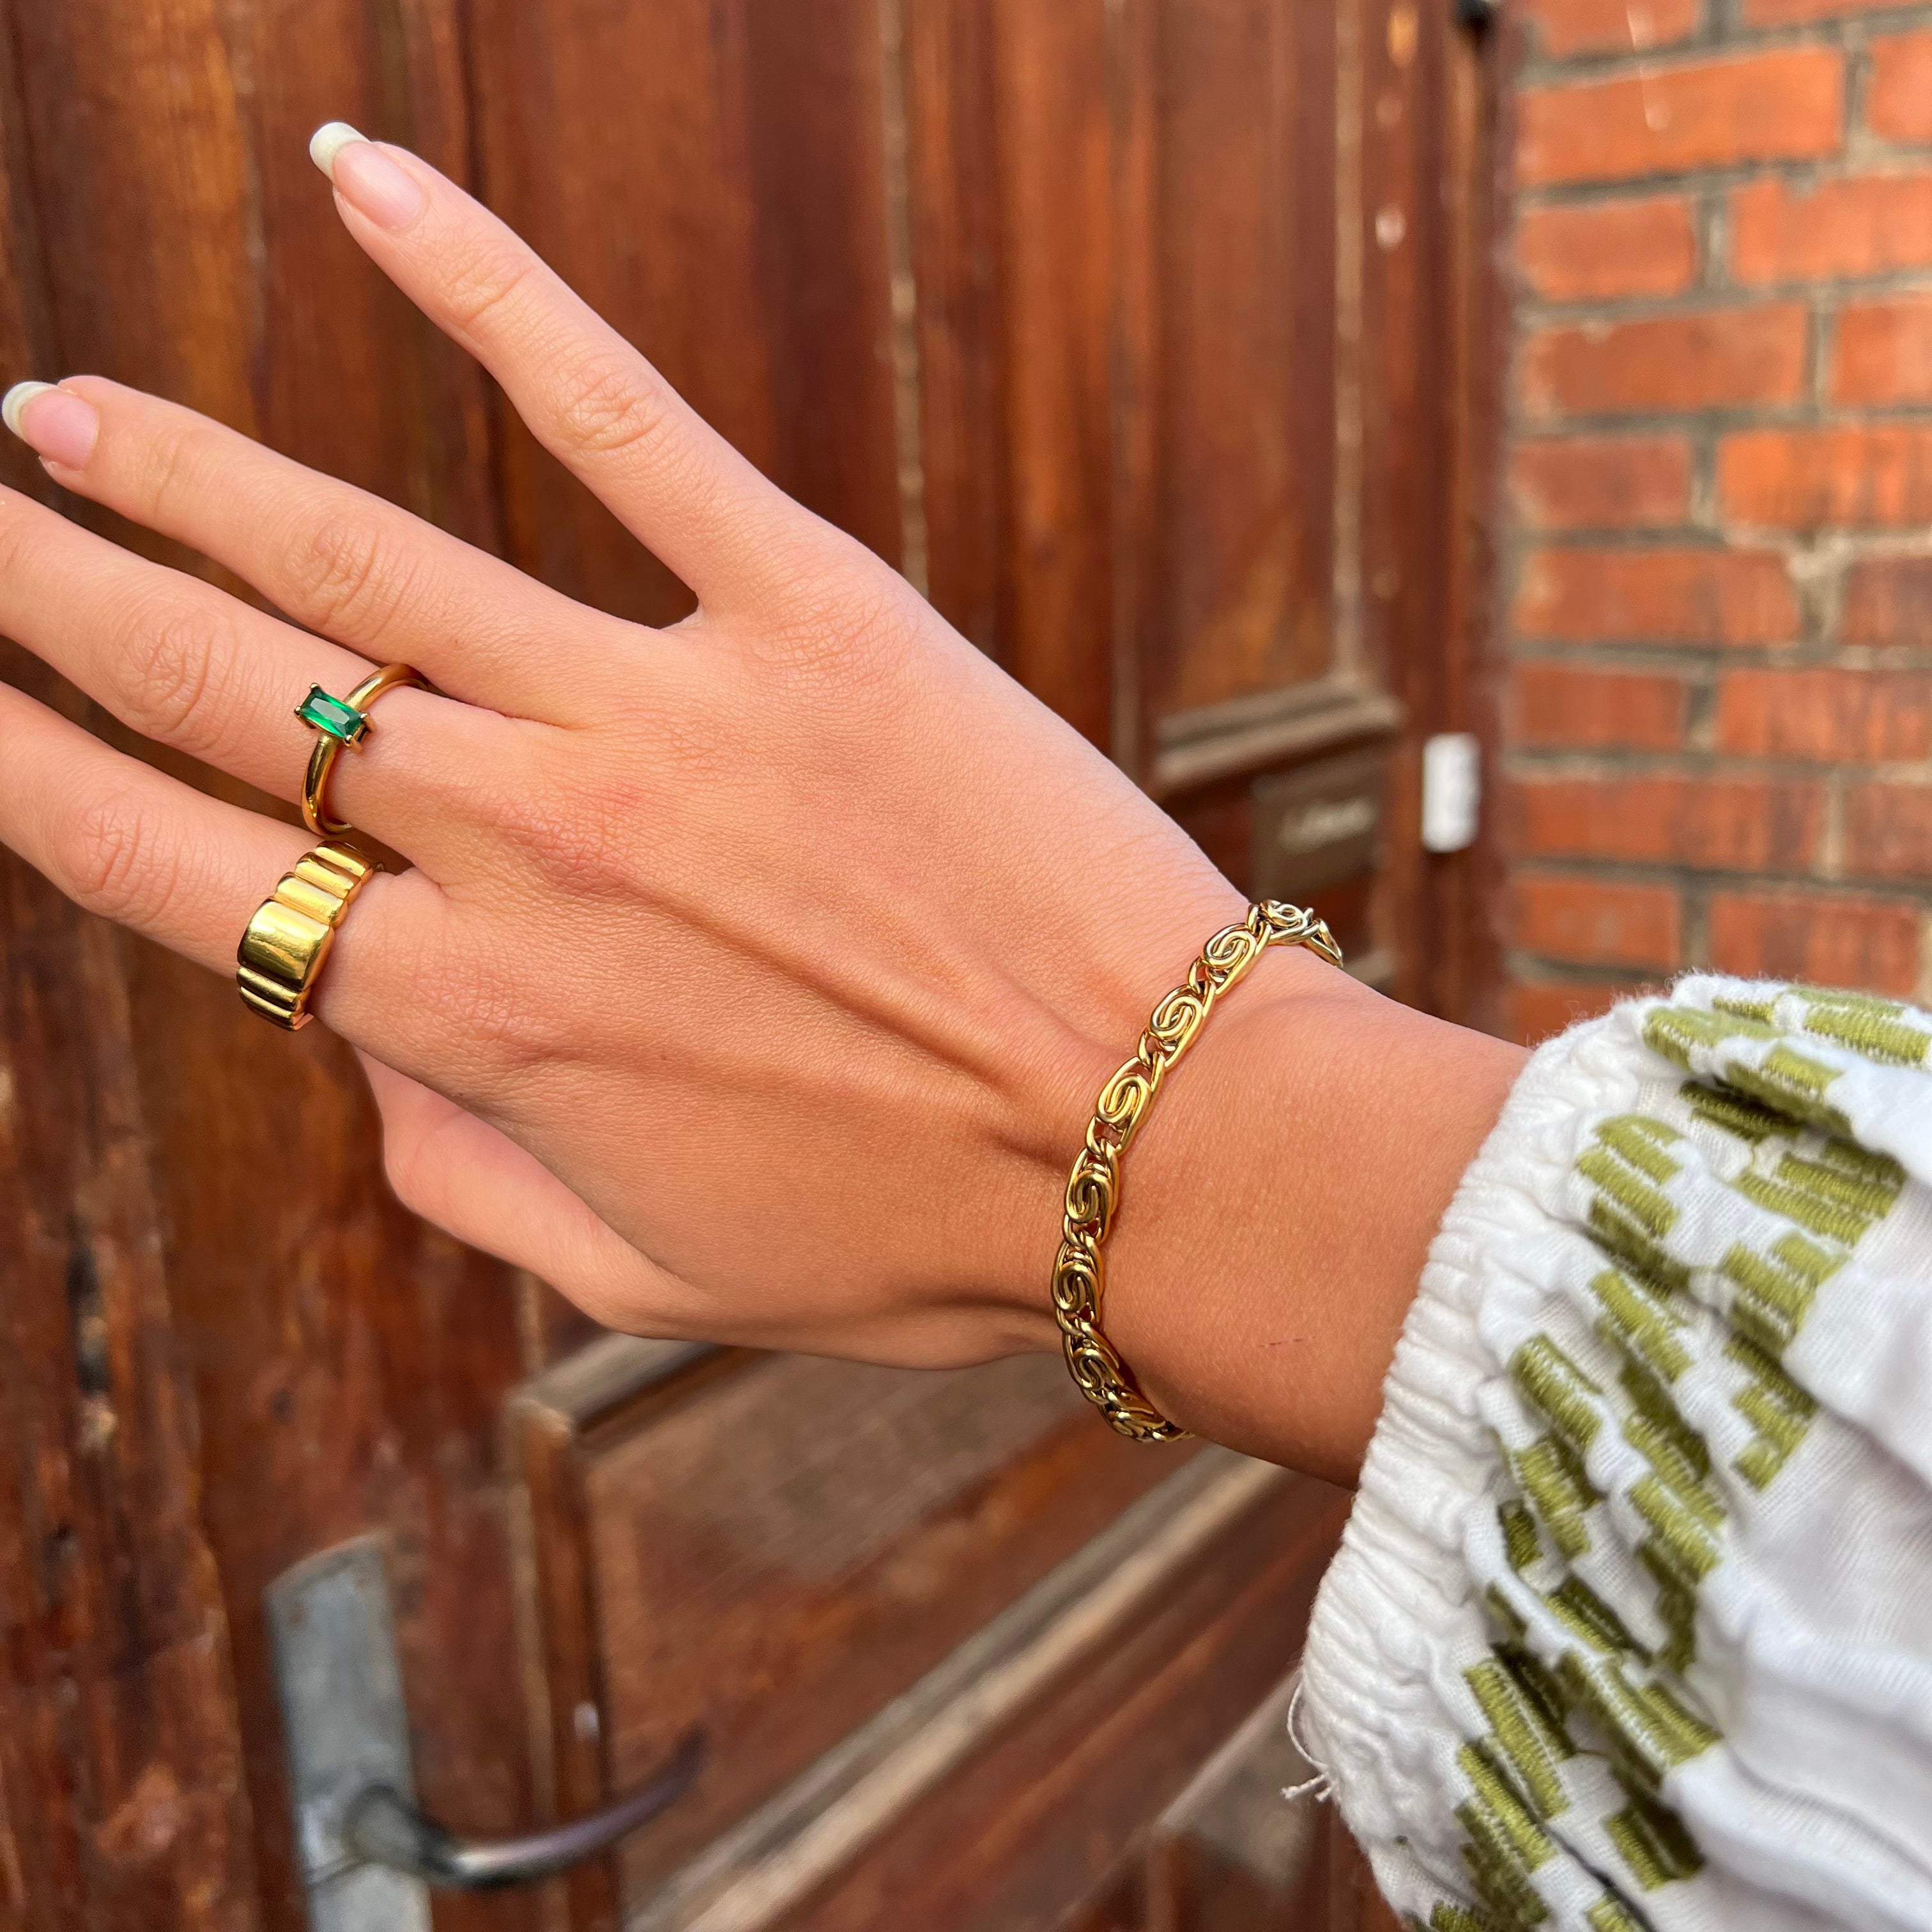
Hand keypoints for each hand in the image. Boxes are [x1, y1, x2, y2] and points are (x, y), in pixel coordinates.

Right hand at [0, 130, 1522, 1472]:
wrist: (1158, 1151)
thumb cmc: (912, 1234)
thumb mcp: (646, 1273)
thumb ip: (458, 1172)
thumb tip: (365, 1051)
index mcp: (477, 1020)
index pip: (174, 874)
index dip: (29, 778)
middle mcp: (531, 847)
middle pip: (223, 690)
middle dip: (57, 595)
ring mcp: (665, 711)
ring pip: (359, 558)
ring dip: (181, 472)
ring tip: (58, 412)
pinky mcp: (813, 612)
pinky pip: (616, 415)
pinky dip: (484, 284)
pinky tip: (360, 183)